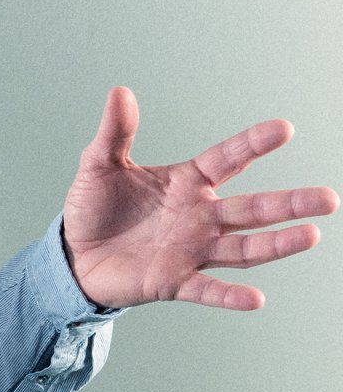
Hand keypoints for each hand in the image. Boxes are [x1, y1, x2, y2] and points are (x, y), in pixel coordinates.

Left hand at [58, 88, 337, 310]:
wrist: (75, 256)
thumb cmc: (95, 208)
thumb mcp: (98, 165)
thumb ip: (114, 132)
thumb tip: (120, 91)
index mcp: (187, 183)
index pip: (229, 159)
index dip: (253, 144)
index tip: (284, 129)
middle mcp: (199, 217)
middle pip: (252, 209)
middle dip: (290, 203)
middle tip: (330, 198)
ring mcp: (191, 250)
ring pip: (243, 248)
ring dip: (276, 244)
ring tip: (311, 235)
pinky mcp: (174, 281)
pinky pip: (207, 290)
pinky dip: (230, 295)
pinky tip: (256, 299)